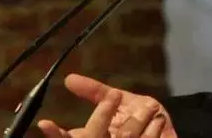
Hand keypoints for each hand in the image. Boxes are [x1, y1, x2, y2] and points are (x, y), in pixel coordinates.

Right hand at [41, 74, 176, 137]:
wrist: (166, 131)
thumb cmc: (136, 115)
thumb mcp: (117, 100)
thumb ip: (94, 92)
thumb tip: (69, 79)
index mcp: (93, 135)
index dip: (57, 133)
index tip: (45, 123)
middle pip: (94, 135)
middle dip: (103, 116)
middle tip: (114, 96)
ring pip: (125, 137)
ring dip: (136, 121)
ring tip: (148, 108)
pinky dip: (153, 130)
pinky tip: (158, 119)